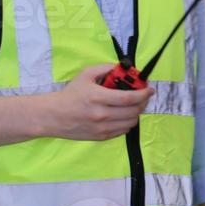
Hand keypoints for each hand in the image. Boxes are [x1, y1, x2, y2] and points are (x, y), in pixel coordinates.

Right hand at [39, 64, 153, 140]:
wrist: (54, 116)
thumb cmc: (70, 94)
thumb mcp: (85, 74)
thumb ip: (105, 68)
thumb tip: (122, 68)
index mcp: (98, 97)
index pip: (129, 98)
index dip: (143, 94)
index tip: (150, 89)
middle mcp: (102, 115)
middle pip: (133, 111)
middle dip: (143, 103)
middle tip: (143, 96)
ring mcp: (102, 128)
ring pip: (130, 123)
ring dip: (137, 113)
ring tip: (134, 105)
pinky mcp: (101, 137)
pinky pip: (122, 131)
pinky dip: (127, 123)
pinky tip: (124, 115)